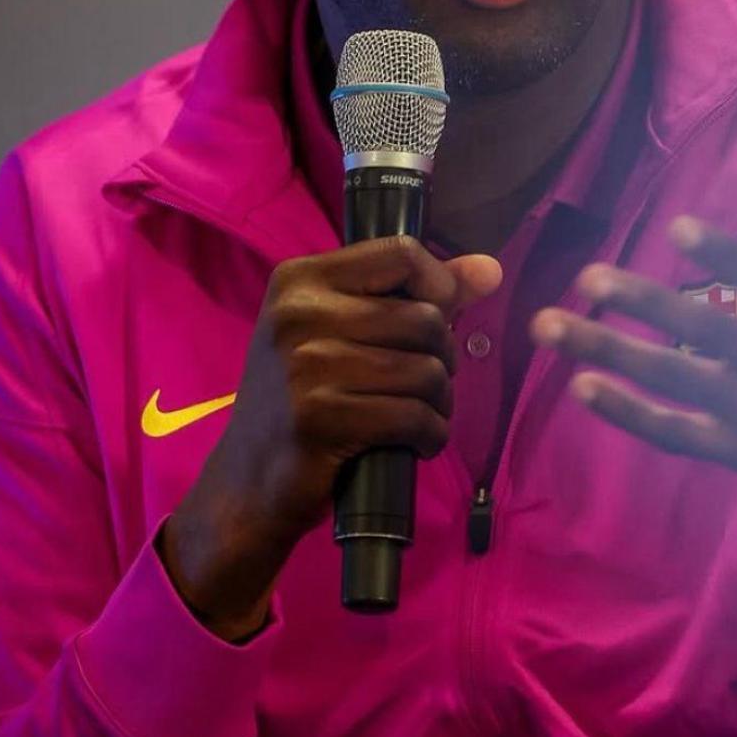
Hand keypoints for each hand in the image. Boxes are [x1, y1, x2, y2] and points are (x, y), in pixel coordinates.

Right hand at [163, 237, 500, 637]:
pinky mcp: (320, 419)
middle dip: (443, 355)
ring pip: (426, 369)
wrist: (247, 483)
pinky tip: (416, 442)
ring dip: (440, 400)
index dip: (439, 283)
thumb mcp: (342, 331)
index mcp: (300, 279)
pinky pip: (414, 416)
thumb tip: (489, 269)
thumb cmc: (303, 398)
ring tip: (422, 413)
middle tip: (425, 381)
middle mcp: (298, 313)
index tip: (440, 315)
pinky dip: (430, 434)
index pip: (401, 253)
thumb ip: (418, 293)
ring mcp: (306, 366)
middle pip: (424, 317)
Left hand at [531, 132, 736, 608]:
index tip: (678, 226)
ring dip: (609, 350)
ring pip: (673, 378)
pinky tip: (582, 387)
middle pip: (702, 329)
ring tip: (549, 327)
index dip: (725, 255)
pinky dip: (629, 413)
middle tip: (588, 277)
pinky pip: (676, 431)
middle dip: (642, 302)